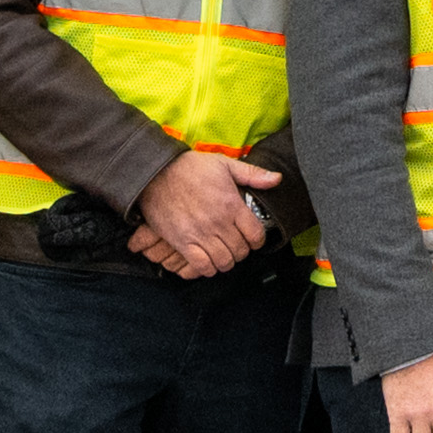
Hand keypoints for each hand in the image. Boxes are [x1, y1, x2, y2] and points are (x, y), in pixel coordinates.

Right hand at [130, 149, 273, 280]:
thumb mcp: (224, 164)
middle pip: (241, 251)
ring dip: (226, 261)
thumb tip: (277, 179)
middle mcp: (218, 222)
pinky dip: (208, 268)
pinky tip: (207, 260)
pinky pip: (202, 266)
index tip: (252, 238)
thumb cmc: (189, 167)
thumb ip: (252, 174)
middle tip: (236, 245)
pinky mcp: (183, 242)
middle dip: (242, 251)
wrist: (156, 174)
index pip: (256, 235)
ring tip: (223, 254)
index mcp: (232, 205)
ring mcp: (200, 234)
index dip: (257, 240)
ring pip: (224, 262)